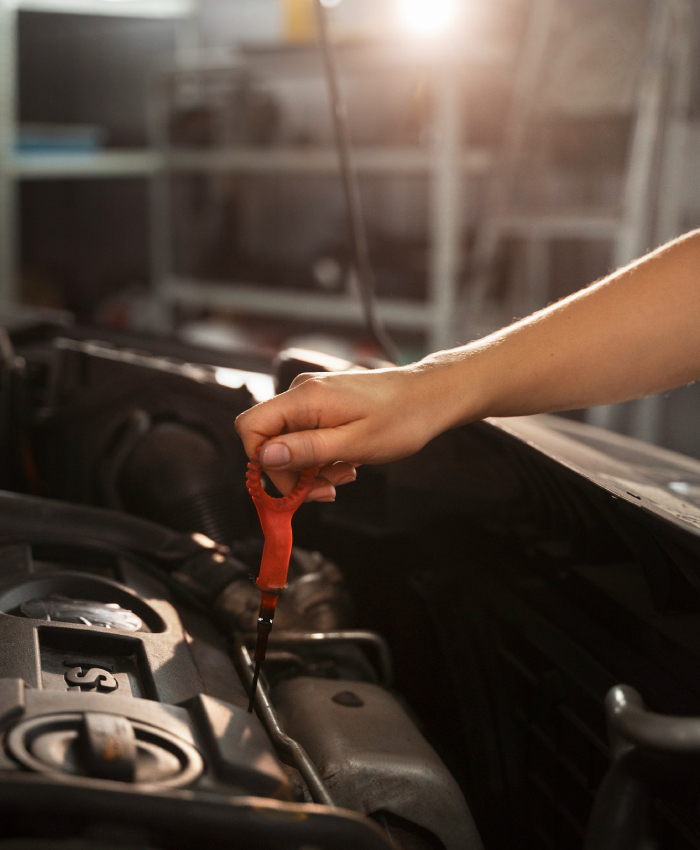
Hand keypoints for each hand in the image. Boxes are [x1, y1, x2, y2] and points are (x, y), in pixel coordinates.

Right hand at [235, 365, 450, 500]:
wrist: (430, 397)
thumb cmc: (401, 419)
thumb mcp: (354, 444)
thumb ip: (307, 450)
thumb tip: (265, 457)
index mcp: (305, 398)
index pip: (250, 427)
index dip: (262, 462)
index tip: (292, 486)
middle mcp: (302, 393)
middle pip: (269, 440)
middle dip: (293, 473)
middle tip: (325, 491)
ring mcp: (312, 397)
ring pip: (289, 443)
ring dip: (311, 469)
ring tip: (344, 475)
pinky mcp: (323, 405)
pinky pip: (306, 436)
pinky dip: (321, 457)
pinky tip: (346, 464)